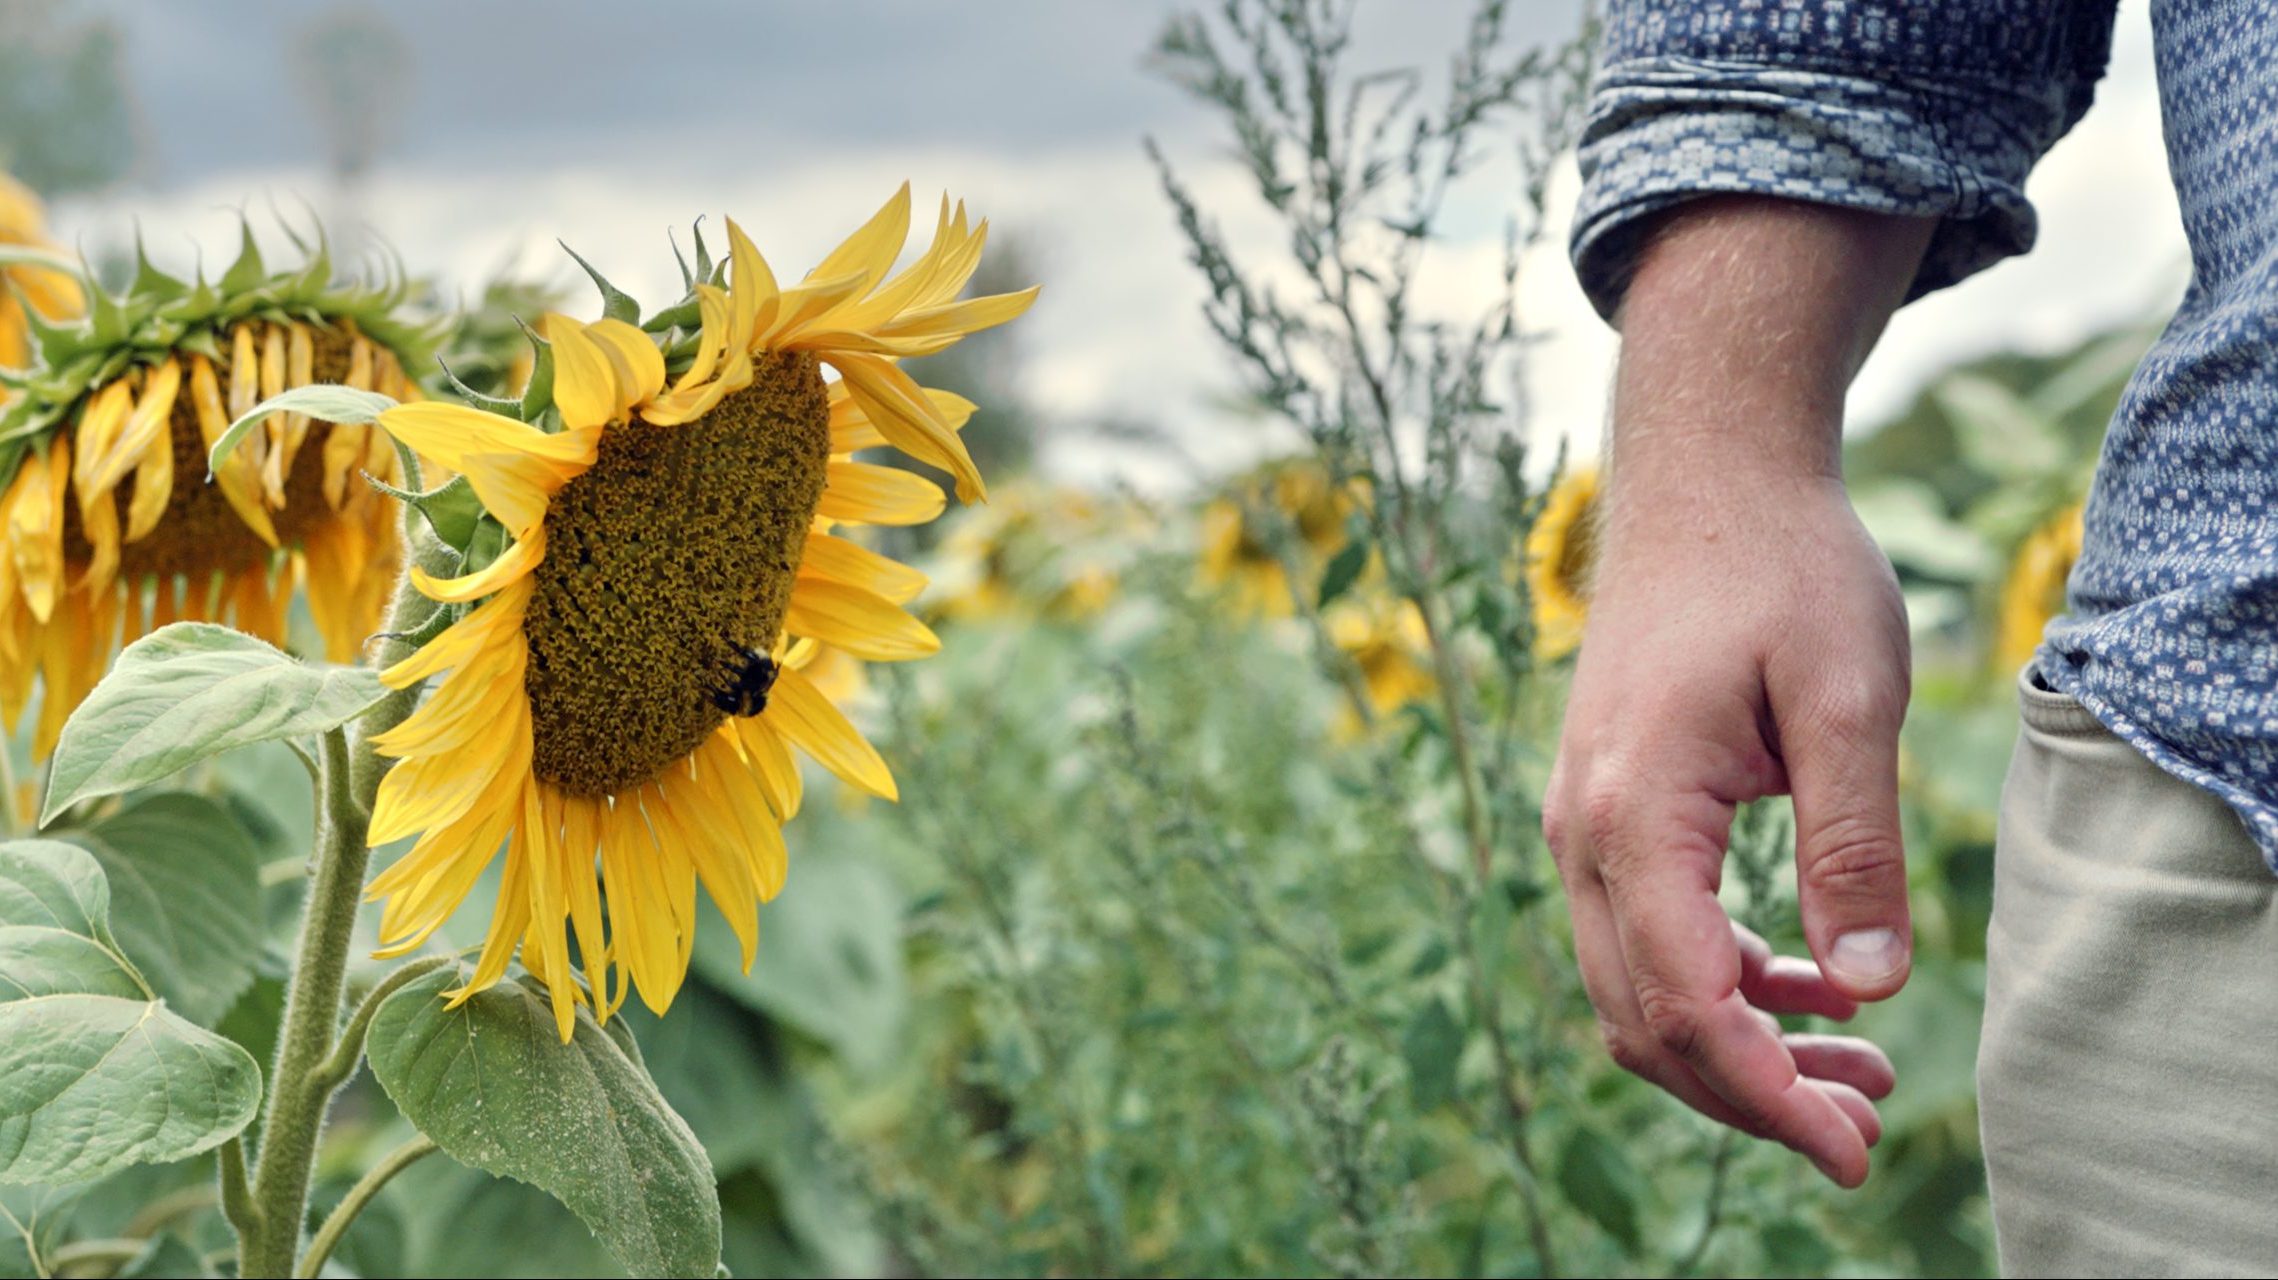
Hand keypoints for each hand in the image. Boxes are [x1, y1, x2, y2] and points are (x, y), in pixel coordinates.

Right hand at [1543, 465, 1911, 1186]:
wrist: (1704, 474)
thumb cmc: (1781, 566)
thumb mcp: (1848, 698)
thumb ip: (1853, 845)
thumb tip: (1868, 985)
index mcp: (1634, 813)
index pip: (1687, 1002)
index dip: (1766, 1095)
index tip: (1852, 1151)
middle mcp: (1582, 831)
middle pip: (1644, 1020)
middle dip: (1750, 1094)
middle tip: (1865, 1128)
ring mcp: (1580, 821)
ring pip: (1633, 987)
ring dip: (1732, 1047)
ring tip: (1855, 1069)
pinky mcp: (1603, 809)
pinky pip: (1637, 934)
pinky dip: (1712, 985)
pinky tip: (1801, 981)